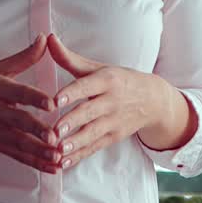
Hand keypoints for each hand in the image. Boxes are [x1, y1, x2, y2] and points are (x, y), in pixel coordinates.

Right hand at [0, 35, 61, 172]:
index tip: (51, 104)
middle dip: (36, 131)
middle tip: (54, 138)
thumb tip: (45, 38)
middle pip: (17, 121)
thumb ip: (24, 57)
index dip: (34, 98)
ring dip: (39, 152)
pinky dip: (35, 163)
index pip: (17, 93)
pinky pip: (17, 156)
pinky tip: (53, 168)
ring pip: (18, 143)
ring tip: (57, 158)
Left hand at [48, 34, 176, 169]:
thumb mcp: (97, 67)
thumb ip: (69, 58)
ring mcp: (114, 121)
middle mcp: (112, 101)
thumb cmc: (117, 80)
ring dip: (75, 143)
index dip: (72, 93)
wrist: (154, 100)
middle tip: (54, 131)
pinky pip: (95, 147)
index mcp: (107, 80)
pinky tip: (64, 164)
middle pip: (89, 112)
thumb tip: (48, 38)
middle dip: (72, 122)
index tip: (55, 100)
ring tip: (58, 151)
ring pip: (93, 133)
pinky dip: (80, 156)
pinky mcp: (114, 136)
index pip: (87, 86)